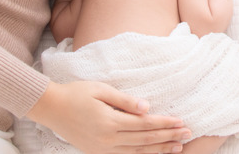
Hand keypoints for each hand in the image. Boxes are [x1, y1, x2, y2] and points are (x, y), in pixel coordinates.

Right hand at [27, 81, 189, 153]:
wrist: (51, 108)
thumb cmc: (76, 93)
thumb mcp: (101, 90)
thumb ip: (125, 100)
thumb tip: (147, 107)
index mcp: (110, 122)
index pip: (145, 125)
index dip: (165, 123)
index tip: (181, 122)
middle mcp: (108, 140)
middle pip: (145, 140)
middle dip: (168, 137)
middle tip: (188, 134)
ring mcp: (102, 149)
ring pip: (137, 152)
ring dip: (159, 150)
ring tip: (178, 147)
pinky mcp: (98, 152)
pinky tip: (154, 153)